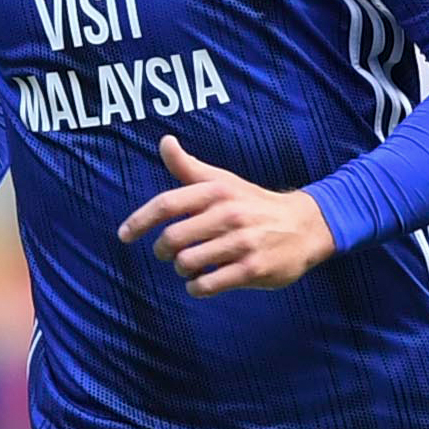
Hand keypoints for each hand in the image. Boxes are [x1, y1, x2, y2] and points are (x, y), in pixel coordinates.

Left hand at [118, 135, 335, 297]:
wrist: (304, 225)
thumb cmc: (252, 203)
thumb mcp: (223, 181)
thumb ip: (189, 167)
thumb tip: (164, 141)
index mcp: (216, 191)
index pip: (166, 204)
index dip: (139, 221)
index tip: (123, 236)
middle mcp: (228, 214)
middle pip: (173, 238)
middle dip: (163, 250)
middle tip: (168, 253)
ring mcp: (241, 243)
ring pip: (188, 263)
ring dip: (182, 269)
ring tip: (189, 265)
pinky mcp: (252, 269)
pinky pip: (209, 284)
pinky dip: (197, 287)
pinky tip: (201, 282)